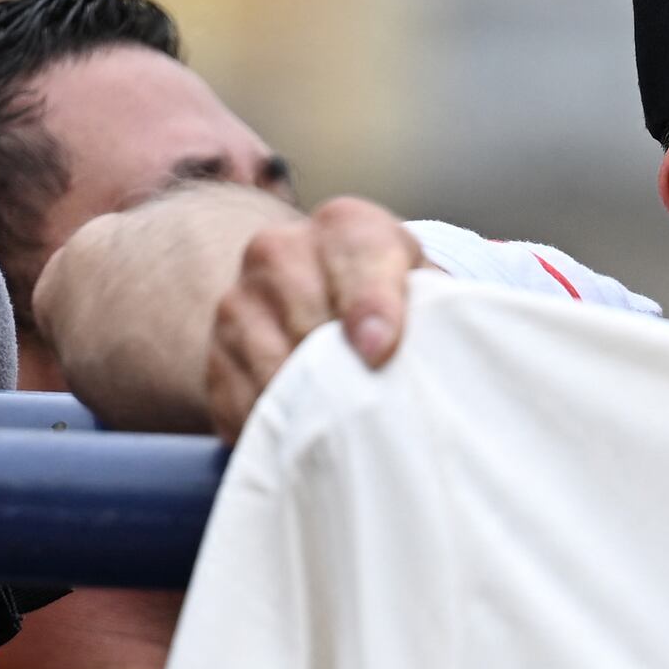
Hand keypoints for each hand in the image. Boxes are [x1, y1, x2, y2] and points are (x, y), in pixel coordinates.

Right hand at [200, 196, 427, 441]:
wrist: (326, 301)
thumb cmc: (396, 305)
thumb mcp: (428, 294)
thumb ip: (439, 314)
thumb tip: (453, 359)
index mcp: (347, 228)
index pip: (358, 262)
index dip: (371, 308)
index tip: (378, 352)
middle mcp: (280, 253)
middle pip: (307, 319)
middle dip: (343, 370)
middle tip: (373, 412)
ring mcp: (240, 303)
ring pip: (270, 366)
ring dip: (310, 406)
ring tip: (346, 433)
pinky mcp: (216, 356)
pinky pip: (242, 402)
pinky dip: (277, 430)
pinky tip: (309, 440)